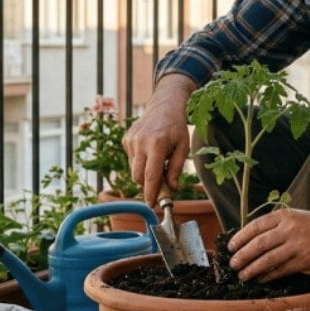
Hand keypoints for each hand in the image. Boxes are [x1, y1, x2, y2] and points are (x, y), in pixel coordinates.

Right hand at [123, 74, 196, 204]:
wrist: (164, 106)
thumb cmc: (176, 127)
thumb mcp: (183, 147)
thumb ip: (176, 169)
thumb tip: (172, 189)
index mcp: (156, 144)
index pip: (151, 176)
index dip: (150, 193)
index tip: (152, 205)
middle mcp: (140, 142)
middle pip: (138, 176)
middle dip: (147, 186)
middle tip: (160, 188)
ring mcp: (130, 140)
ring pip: (134, 169)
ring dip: (145, 173)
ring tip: (158, 162)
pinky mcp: (126, 139)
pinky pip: (132, 160)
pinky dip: (141, 162)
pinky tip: (150, 151)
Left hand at [227, 208, 309, 282]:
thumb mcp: (291, 216)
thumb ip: (272, 226)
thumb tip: (246, 241)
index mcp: (283, 216)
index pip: (255, 226)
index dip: (240, 237)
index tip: (230, 247)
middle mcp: (289, 230)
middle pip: (259, 244)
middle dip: (243, 255)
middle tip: (232, 264)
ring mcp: (297, 246)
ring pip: (269, 260)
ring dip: (252, 269)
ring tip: (242, 275)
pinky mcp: (304, 261)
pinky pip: (281, 270)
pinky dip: (268, 276)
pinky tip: (259, 279)